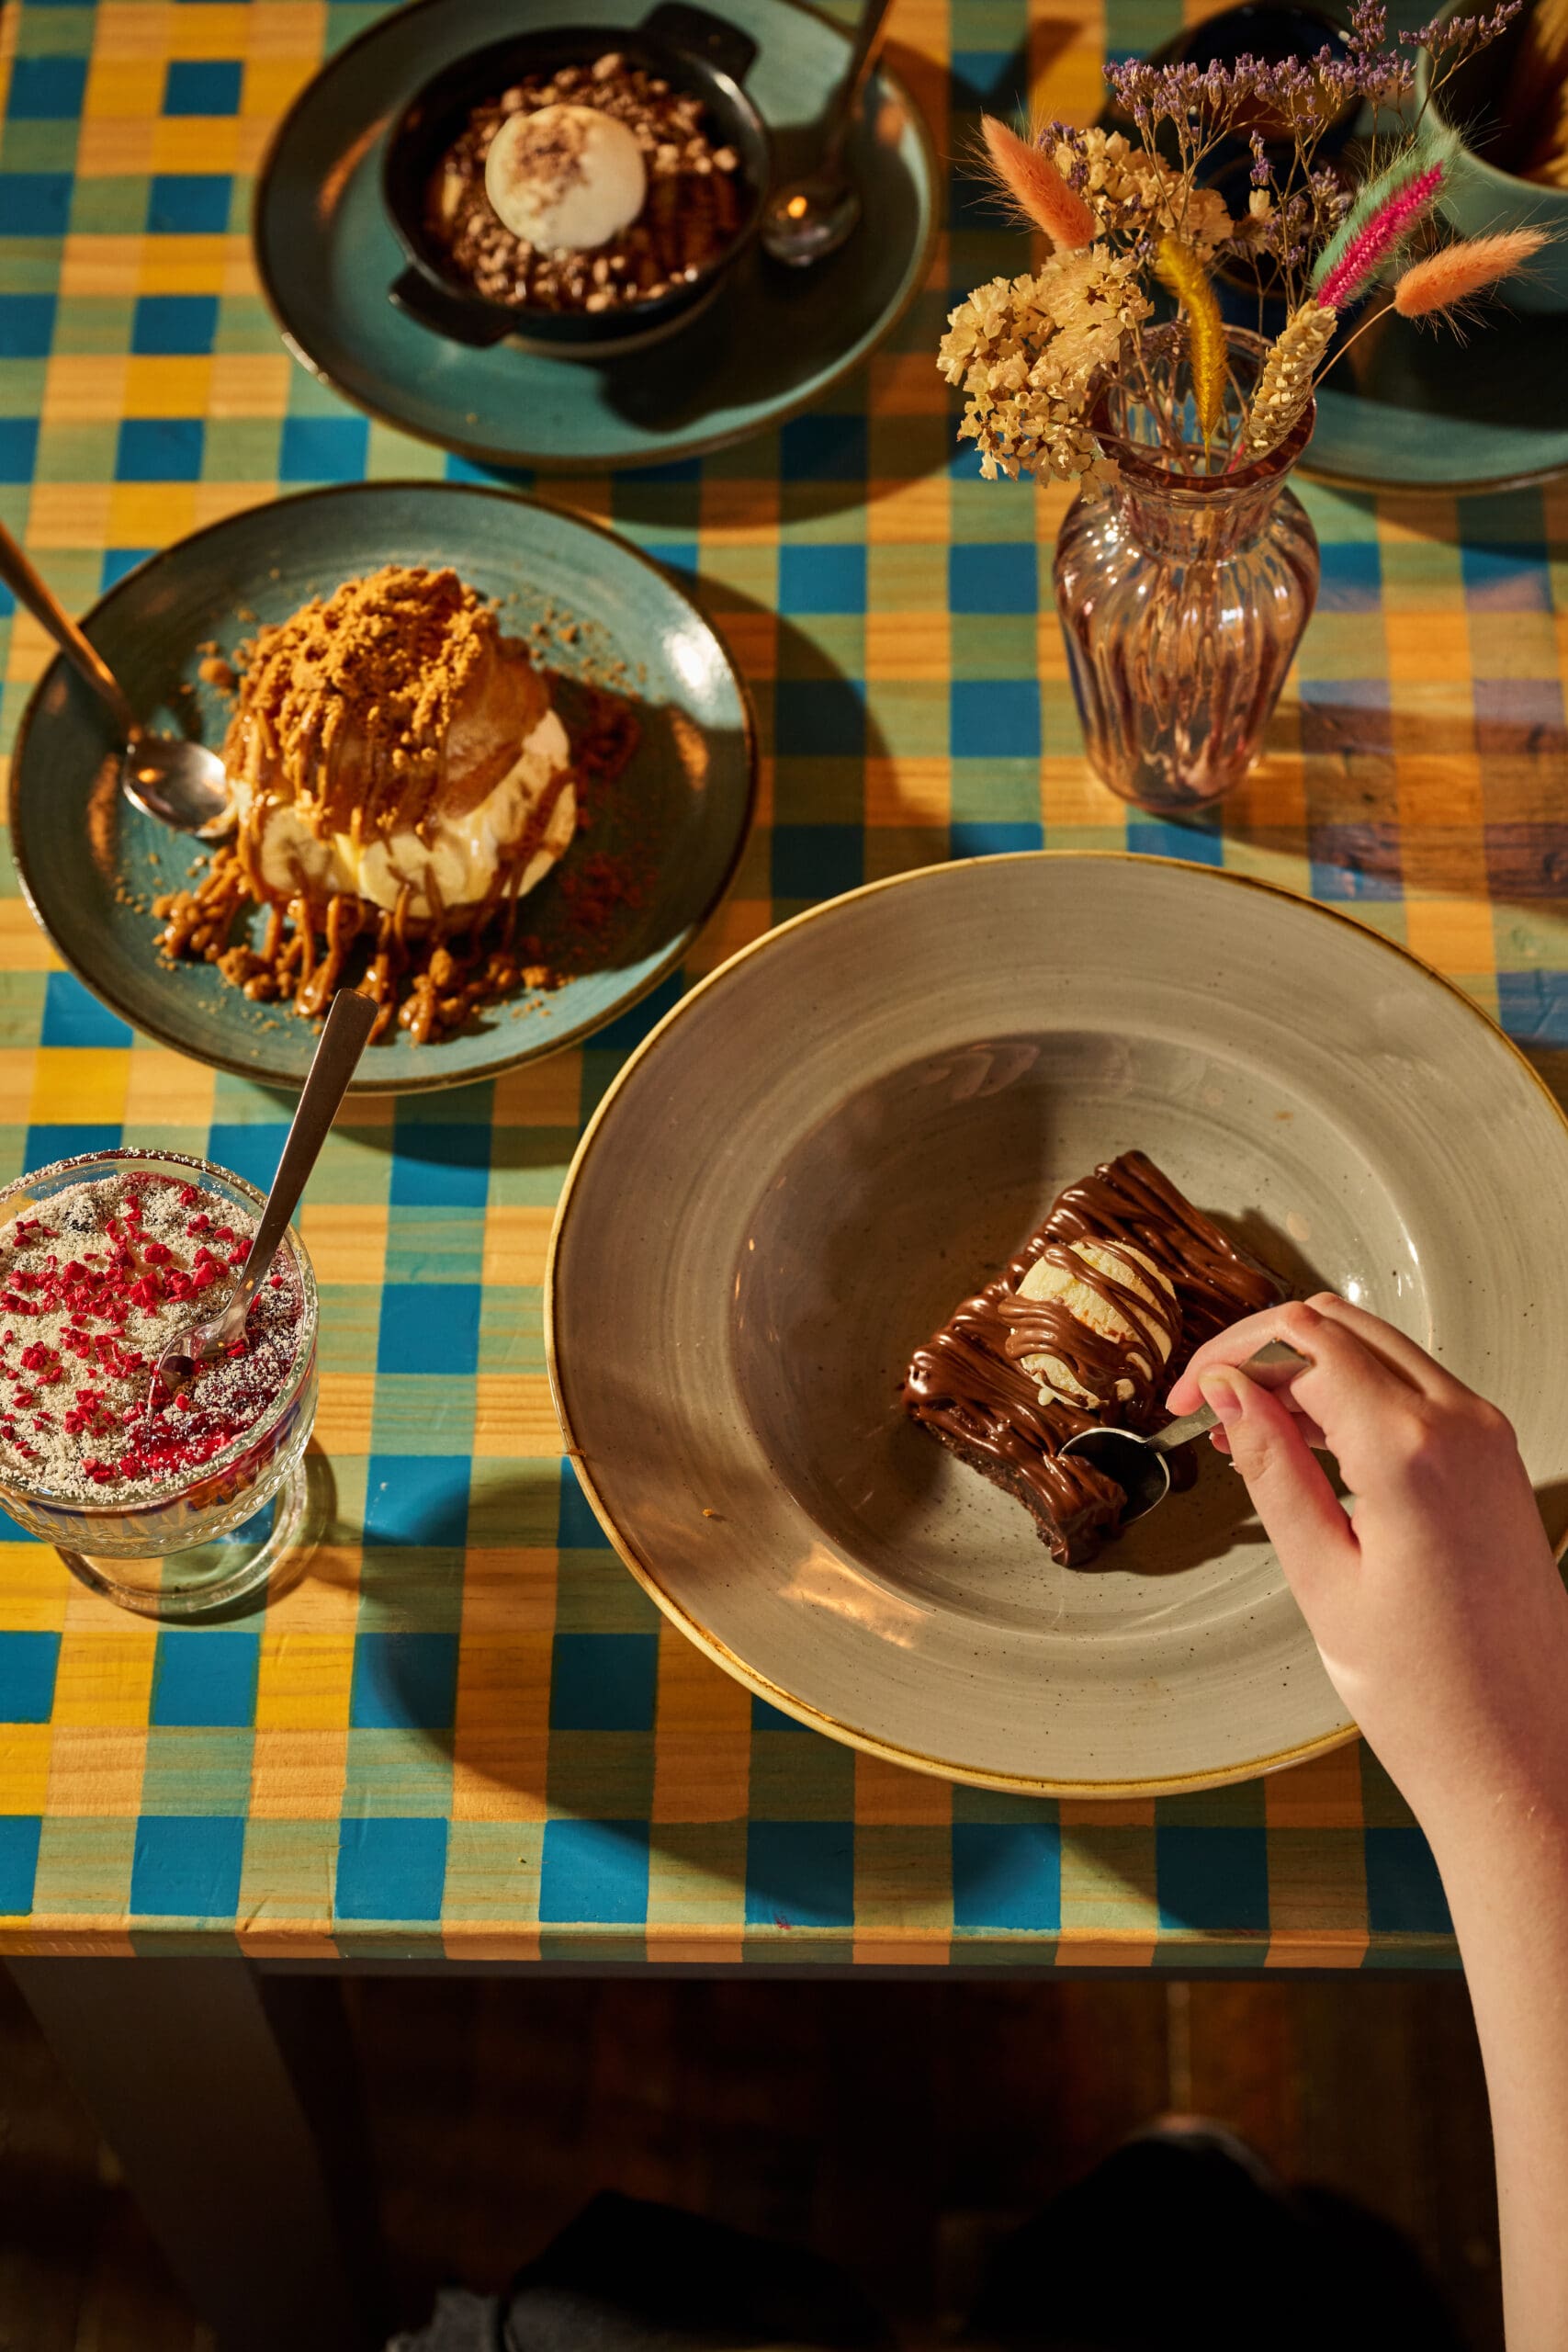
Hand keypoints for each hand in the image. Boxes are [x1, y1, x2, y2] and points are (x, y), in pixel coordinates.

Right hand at [1166, 1295, 1567, 1842]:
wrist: (1524, 1756)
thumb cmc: (1433, 1697)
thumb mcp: (1323, 1579)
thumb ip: (1273, 1469)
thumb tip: (1230, 1394)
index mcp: (1411, 1450)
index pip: (1301, 1341)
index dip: (1229, 1355)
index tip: (1188, 1398)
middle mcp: (1462, 1427)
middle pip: (1341, 1327)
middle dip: (1264, 1351)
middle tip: (1209, 1407)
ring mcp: (1488, 1441)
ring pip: (1379, 1350)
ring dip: (1307, 1371)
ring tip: (1251, 1435)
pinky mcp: (1497, 1464)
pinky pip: (1415, 1391)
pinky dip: (1353, 1398)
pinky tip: (1310, 1450)